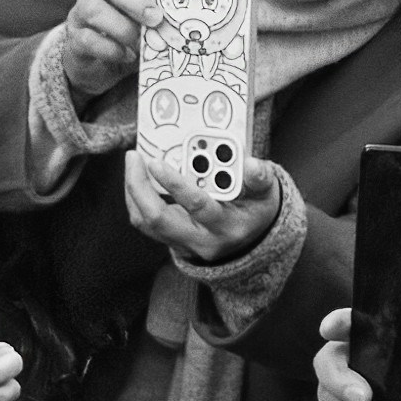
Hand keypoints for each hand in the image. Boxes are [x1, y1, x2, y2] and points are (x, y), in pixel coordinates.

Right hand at [56, 0, 169, 102]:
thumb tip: (188, 20)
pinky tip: (125, 55)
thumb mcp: (142, 23)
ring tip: (140, 45)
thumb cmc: (123, 38)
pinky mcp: (74, 38)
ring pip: (95, 11)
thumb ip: (158, 16)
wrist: (93, 66)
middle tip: (156, 18)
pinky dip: (110, 49)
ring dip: (123, 29)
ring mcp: (81, 13)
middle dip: (135, 0)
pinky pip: (89, 40)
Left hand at [127, 145, 278, 261]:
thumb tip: (251, 165)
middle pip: (158, 220)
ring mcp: (183, 244)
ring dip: (134, 191)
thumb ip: (260, 178)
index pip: (197, 207)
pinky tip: (138, 177)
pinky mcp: (171, 241)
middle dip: (139, 187)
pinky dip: (137, 198)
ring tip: (134, 162)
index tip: (157, 162)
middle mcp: (200, 241)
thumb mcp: (266, 195)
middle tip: (134, 156)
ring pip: (146, 222)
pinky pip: (145, 221)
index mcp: (225, 227)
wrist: (251, 242)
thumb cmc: (256, 212)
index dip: (175, 184)